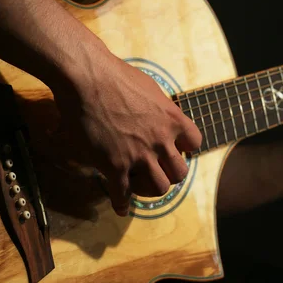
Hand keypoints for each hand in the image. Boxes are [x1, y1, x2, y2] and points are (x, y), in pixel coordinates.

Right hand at [52, 51, 201, 215]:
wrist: (87, 77)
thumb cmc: (116, 76)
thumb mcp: (150, 89)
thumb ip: (159, 108)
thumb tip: (158, 113)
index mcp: (172, 120)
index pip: (195, 143)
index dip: (185, 149)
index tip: (174, 150)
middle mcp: (161, 140)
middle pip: (180, 173)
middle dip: (170, 174)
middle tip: (157, 171)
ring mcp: (139, 155)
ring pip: (159, 188)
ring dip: (150, 189)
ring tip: (139, 186)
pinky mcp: (115, 165)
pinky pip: (123, 194)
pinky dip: (122, 204)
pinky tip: (121, 206)